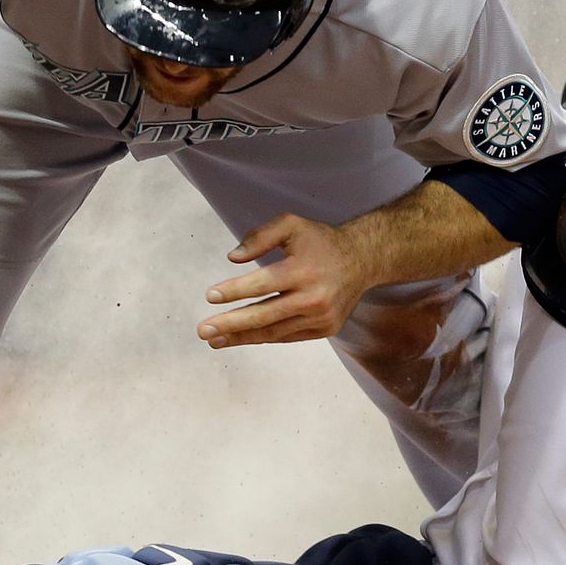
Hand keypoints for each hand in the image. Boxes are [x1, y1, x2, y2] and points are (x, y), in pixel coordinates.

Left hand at [199, 213, 373, 347]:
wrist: (363, 260)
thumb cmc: (321, 241)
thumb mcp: (292, 225)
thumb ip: (260, 236)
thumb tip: (233, 258)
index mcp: (304, 270)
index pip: (262, 284)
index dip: (234, 291)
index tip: (210, 296)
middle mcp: (314, 298)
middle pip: (264, 315)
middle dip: (230, 324)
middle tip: (202, 330)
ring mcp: (320, 318)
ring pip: (274, 332)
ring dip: (241, 337)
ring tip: (215, 339)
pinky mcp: (325, 329)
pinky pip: (287, 336)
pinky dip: (263, 337)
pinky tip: (242, 336)